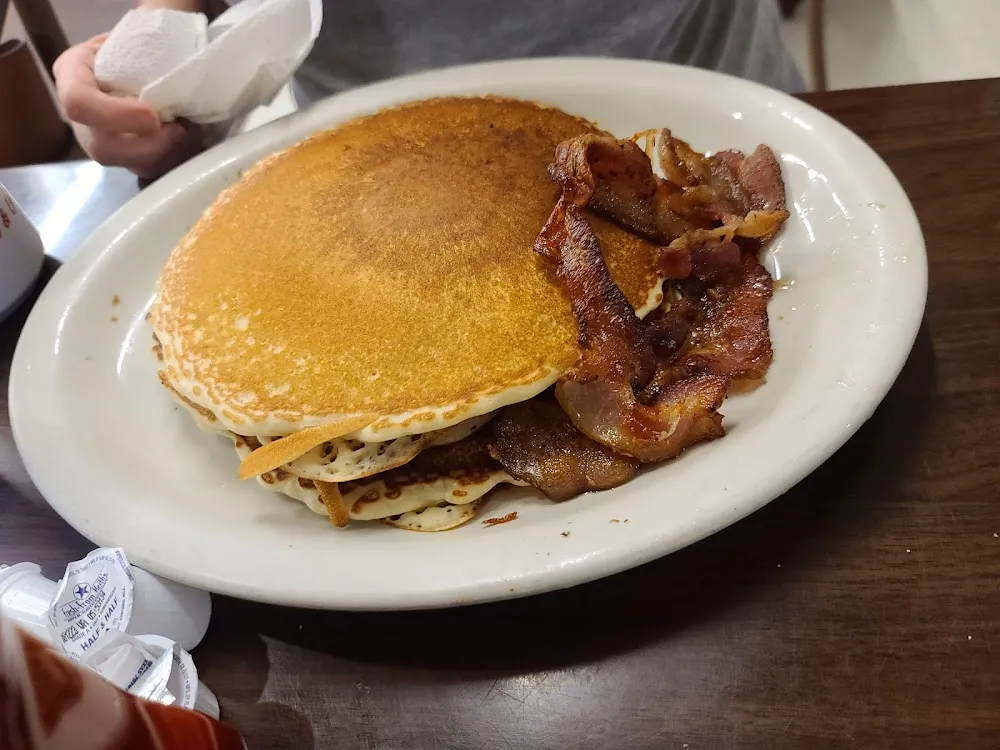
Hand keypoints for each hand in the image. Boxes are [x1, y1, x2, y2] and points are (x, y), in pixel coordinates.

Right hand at [54, 34, 202, 178]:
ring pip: (128, 165)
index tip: (153, 117)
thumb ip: (145, 54)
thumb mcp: (136, 35)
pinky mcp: (127, 157)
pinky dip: (171, 159)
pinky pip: (148, 170)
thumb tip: (175, 82)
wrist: (147, 57)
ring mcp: (102, 140)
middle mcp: (81, 115)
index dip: (115, 116)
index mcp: (73, 74)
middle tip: (179, 130)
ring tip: (186, 131)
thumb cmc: (140, 43)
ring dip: (165, 154)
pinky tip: (185, 141)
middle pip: (102, 148)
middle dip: (147, 146)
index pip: (78, 103)